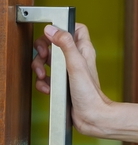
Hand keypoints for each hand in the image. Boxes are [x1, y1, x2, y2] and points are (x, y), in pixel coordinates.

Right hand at [32, 23, 112, 137]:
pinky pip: (47, 78)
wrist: (90, 116)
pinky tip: (47, 88)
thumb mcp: (76, 64)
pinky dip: (43, 82)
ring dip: (40, 68)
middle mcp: (76, 58)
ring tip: (42, 76)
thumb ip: (65, 45)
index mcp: (83, 50)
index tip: (50, 34)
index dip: (63, 28)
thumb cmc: (89, 92)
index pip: (75, 29)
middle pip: (55, 44)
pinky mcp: (61, 84)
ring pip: (48, 61)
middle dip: (44, 50)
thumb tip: (52, 29)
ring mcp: (68, 71)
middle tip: (43, 57)